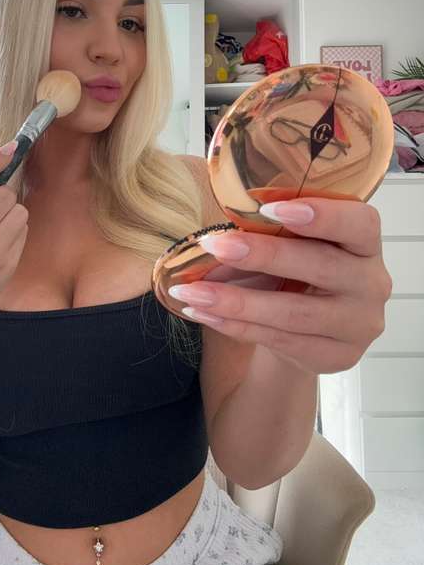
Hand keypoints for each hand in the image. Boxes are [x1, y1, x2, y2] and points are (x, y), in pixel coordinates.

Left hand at [168, 198, 392, 375]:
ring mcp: (358, 325)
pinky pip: (279, 340)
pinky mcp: (336, 356)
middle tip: (216, 246)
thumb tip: (214, 238)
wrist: (311, 328)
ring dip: (235, 301)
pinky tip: (203, 314)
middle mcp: (371, 283)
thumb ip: (269, 233)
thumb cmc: (299, 271)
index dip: (321, 215)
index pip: (361, 223)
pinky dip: (235, 326)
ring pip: (293, 312)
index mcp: (365, 243)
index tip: (269, 208)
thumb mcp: (292, 244)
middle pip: (321, 266)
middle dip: (263, 255)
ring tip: (192, 292)